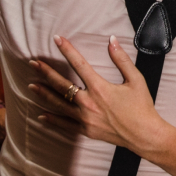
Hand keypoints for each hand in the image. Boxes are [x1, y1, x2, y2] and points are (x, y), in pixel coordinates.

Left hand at [28, 35, 162, 153]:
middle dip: (46, 73)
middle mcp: (89, 103)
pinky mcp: (86, 131)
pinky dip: (52, 120)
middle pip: (62, 85)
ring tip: (31, 86)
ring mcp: (85, 119)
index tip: (57, 39)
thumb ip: (121, 59)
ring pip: (59, 104)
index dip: (67, 50)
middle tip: (33, 64)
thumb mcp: (136, 79)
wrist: (144, 135)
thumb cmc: (142, 106)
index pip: (79, 64)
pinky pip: (64, 124)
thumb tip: (112, 40)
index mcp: (100, 88)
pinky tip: (42, 115)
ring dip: (44, 94)